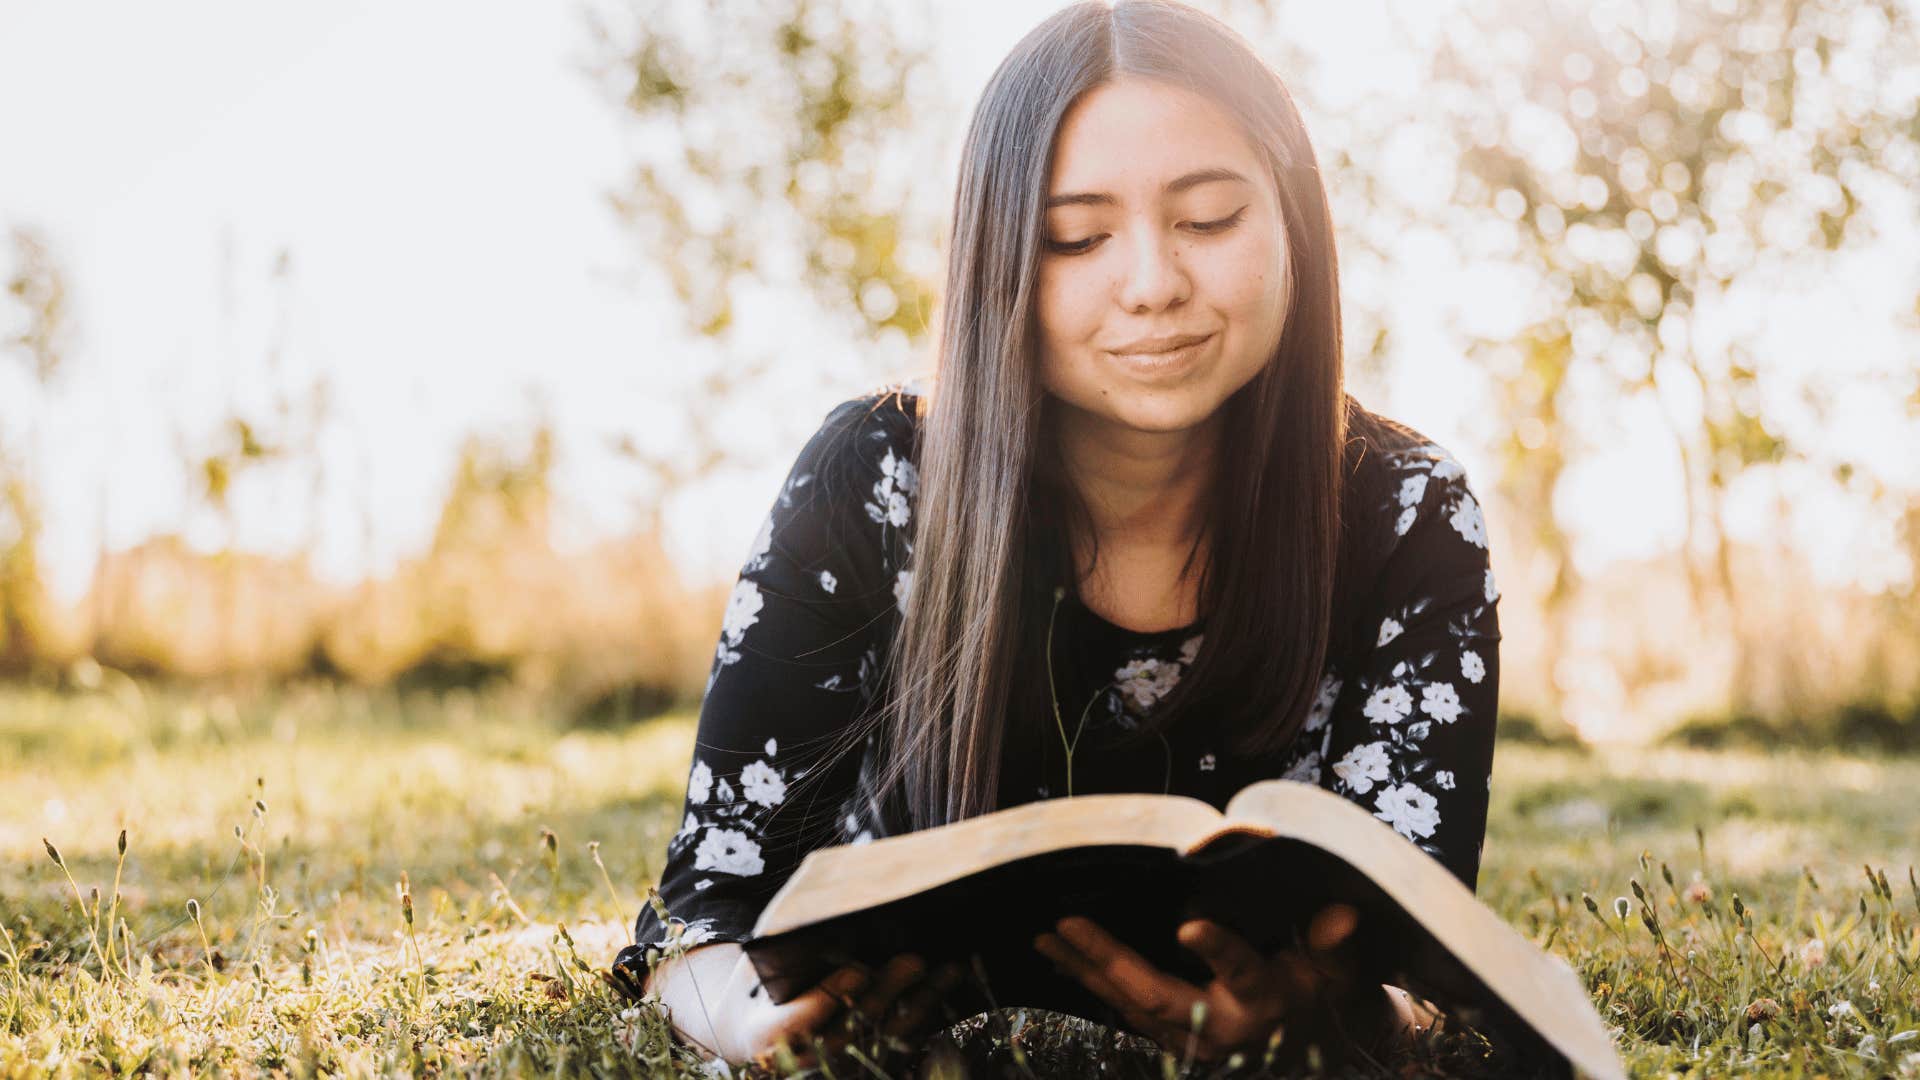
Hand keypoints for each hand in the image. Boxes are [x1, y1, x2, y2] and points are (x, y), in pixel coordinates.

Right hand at [714, 951, 964, 1071]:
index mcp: (764, 1035)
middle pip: (852, 1030)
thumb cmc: (756, 989)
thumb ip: (781, 953)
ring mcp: (835, 1069)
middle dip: (887, 994)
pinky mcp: (863, 1069)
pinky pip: (900, 1047)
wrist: (755, 1035)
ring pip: (885, 1040)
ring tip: (950, 969)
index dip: (829, 997)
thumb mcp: (754, 969)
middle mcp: (801, 1061)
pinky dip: (926, 1018)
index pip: (798, 1021)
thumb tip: (830, 922)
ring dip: (921, 1005)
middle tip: (915, 960)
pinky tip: (948, 988)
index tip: (858, 969)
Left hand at [1033, 903, 1369, 1063]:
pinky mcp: (1174, 1037)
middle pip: (1159, 994)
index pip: (1243, 971)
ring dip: (1086, 971)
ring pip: (1131, 1005)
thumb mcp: (1339, 969)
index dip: (1219, 951)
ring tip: (1046, 938)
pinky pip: (1126, 1011)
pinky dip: (1093, 984)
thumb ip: (1334, 944)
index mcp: (1266, 999)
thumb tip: (1340, 916)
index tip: (1191, 927)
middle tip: (1066, 924)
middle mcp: (1222, 1024)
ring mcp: (1193, 1037)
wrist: (1314, 1047)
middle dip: (1110, 960)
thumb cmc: (1323, 992)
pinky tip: (1063, 960)